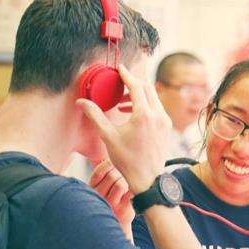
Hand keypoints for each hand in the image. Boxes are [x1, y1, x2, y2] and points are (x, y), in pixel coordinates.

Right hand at [78, 64, 170, 192]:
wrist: (148, 179)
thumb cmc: (128, 160)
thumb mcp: (108, 136)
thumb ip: (95, 115)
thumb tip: (81, 102)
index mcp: (144, 115)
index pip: (136, 86)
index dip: (127, 75)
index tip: (120, 68)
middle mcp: (158, 115)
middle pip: (147, 88)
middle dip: (133, 84)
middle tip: (119, 86)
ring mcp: (165, 121)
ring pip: (153, 98)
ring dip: (139, 96)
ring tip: (122, 104)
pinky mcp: (167, 127)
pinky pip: (157, 108)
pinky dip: (145, 105)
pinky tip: (131, 114)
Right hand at [89, 159, 133, 240]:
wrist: (114, 230)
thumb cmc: (108, 205)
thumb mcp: (99, 191)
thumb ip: (102, 176)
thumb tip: (110, 156)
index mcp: (90, 191)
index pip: (99, 172)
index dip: (109, 164)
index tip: (116, 162)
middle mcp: (98, 199)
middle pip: (112, 175)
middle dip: (121, 170)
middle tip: (127, 171)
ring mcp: (111, 206)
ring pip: (121, 183)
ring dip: (128, 179)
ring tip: (130, 180)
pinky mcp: (124, 211)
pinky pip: (132, 192)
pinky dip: (135, 187)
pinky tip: (135, 187)